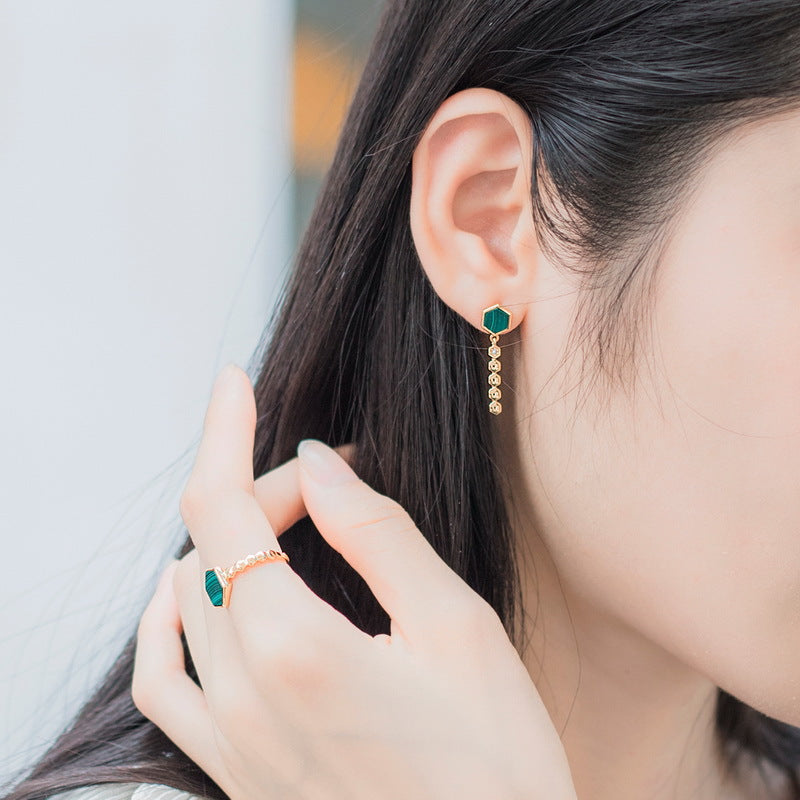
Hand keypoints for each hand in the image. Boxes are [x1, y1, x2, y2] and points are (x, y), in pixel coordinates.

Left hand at [132, 363, 576, 799]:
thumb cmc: (496, 763)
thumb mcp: (458, 626)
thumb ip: (378, 533)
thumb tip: (317, 463)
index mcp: (295, 651)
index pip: (222, 510)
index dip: (225, 433)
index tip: (235, 382)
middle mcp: (242, 699)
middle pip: (208, 550)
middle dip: (259, 493)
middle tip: (328, 481)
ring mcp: (230, 744)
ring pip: (185, 604)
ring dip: (224, 544)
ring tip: (280, 520)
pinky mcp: (235, 775)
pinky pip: (165, 686)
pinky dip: (169, 625)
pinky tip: (194, 598)